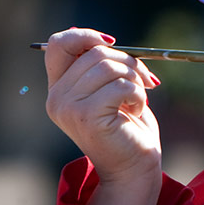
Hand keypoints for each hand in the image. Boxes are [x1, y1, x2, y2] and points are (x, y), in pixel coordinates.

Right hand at [44, 28, 161, 182]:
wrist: (133, 169)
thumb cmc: (127, 128)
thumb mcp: (111, 90)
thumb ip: (102, 67)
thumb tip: (105, 39)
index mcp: (59, 88)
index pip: (58, 44)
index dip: (86, 36)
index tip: (113, 42)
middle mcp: (56, 97)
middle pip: (95, 53)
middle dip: (129, 61)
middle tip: (146, 79)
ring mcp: (68, 107)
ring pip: (109, 67)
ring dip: (135, 80)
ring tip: (138, 100)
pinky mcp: (86, 115)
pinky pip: (121, 86)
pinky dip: (137, 95)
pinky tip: (135, 112)